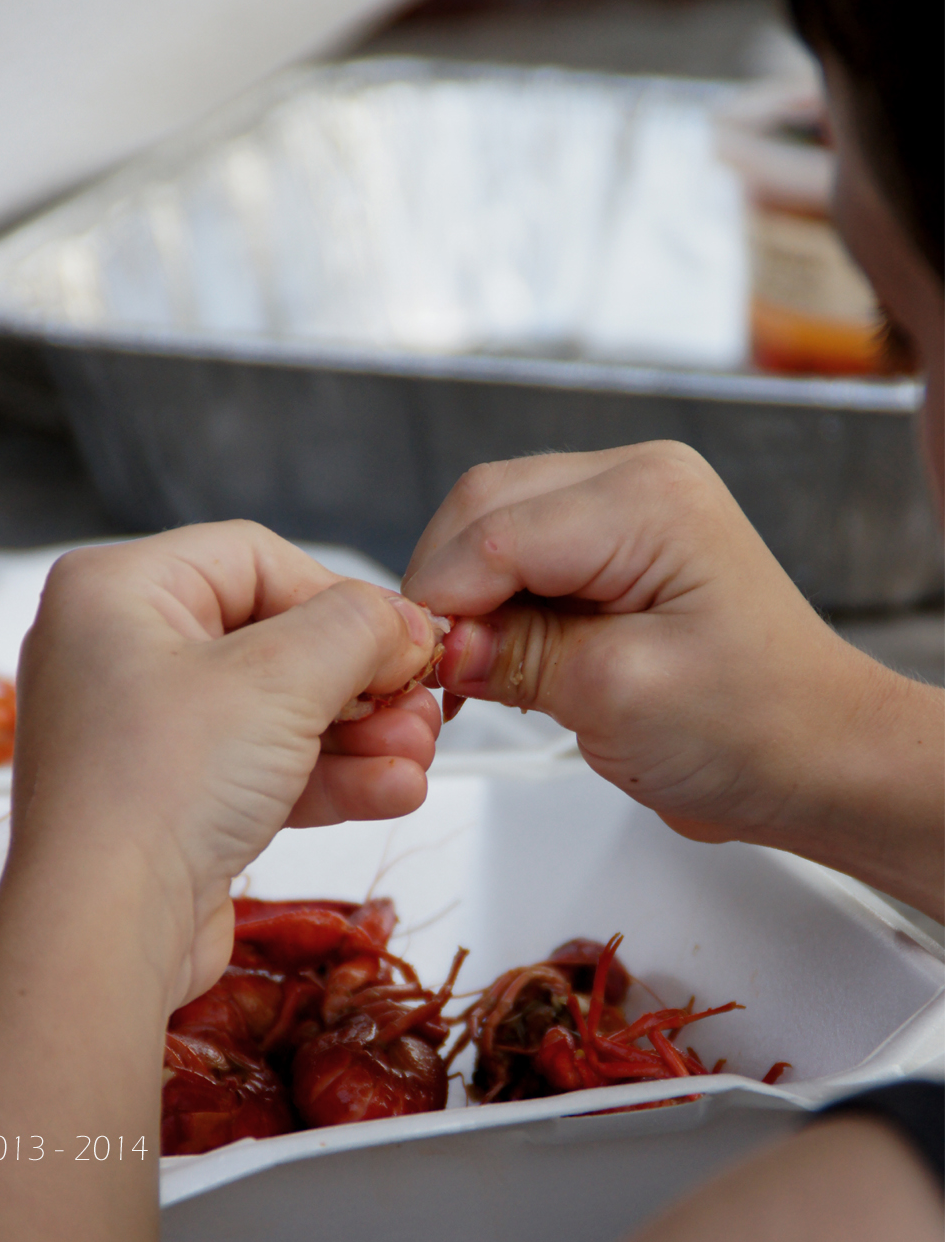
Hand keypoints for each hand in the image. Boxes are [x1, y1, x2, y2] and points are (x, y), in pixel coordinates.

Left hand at [6, 522, 446, 1010]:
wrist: (105, 930)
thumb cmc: (154, 790)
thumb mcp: (279, 680)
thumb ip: (357, 630)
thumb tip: (402, 620)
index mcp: (113, 592)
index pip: (253, 559)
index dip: (339, 597)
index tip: (402, 640)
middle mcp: (114, 653)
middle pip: (270, 637)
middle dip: (359, 677)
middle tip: (420, 702)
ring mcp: (138, 733)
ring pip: (273, 711)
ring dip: (358, 732)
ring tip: (418, 752)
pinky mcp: (166, 802)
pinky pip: (259, 769)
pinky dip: (326, 777)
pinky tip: (392, 788)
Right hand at [401, 440, 911, 848]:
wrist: (820, 758)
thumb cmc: (759, 729)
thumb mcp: (619, 697)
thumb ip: (518, 658)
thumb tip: (441, 648)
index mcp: (649, 500)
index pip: (493, 532)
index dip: (443, 605)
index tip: (421, 674)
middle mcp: (636, 483)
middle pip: (479, 511)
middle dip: (445, 594)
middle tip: (435, 676)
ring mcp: (622, 510)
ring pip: (485, 529)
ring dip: (464, 602)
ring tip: (472, 676)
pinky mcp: (608, 547)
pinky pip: (514, 555)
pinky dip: (490, 608)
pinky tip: (497, 660)